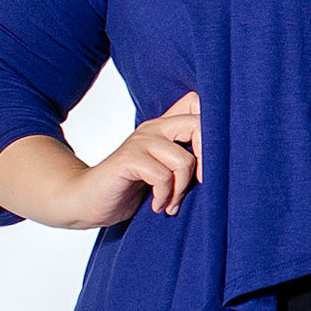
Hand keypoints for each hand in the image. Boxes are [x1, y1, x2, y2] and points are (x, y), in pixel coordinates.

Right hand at [65, 90, 202, 227]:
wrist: (87, 200)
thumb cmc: (129, 189)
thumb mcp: (163, 172)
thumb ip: (184, 160)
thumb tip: (223, 163)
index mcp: (164, 127)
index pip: (197, 104)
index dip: (214, 128)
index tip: (211, 163)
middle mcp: (154, 128)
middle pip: (198, 124)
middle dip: (206, 160)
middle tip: (199, 185)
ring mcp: (140, 141)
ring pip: (183, 160)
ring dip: (181, 190)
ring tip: (170, 203)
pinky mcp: (128, 159)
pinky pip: (162, 176)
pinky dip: (164, 197)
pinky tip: (157, 206)